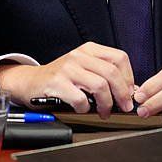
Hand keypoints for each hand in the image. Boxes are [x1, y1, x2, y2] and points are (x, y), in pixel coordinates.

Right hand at [0, 42, 135, 117]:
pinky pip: (80, 99)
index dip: (129, 78)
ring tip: (104, 112)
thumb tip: (130, 91)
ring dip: (106, 104)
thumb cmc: (60, 78)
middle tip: (123, 107)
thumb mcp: (84, 69)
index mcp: (88, 49)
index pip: (119, 58)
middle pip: (112, 73)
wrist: (30, 81)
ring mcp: (67, 68)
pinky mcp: (57, 83)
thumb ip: (105, 76)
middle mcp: (78, 56)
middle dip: (122, 94)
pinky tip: (82, 108)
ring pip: (100, 86)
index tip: (129, 92)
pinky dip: (85, 108)